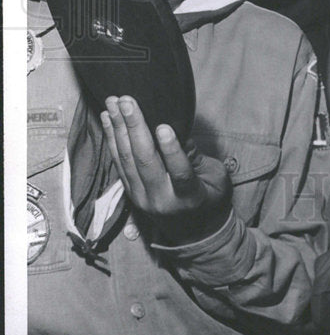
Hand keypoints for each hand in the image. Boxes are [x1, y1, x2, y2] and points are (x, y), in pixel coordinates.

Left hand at [101, 95, 232, 244]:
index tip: (164, 126)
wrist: (193, 233)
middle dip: (134, 128)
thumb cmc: (211, 199)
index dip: (171, 150)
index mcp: (189, 197)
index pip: (179, 172)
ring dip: (118, 129)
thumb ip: (197, 158)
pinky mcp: (131, 193)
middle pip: (144, 161)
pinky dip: (113, 140)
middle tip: (127, 101)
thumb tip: (179, 132)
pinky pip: (119, 164)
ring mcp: (141, 198)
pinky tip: (108, 120)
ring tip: (113, 103)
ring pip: (126, 160)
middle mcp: (160, 200)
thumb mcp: (215, 179)